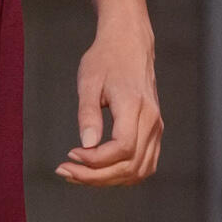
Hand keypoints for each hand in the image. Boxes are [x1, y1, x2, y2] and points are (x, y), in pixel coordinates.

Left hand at [56, 24, 161, 187]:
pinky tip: (98, 171)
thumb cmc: (106, 59)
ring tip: (78, 173)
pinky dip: (122, 175)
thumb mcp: (88, 81)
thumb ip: (88, 114)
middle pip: (130, 166)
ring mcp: (156, 128)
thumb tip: (87, 145)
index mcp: (135, 106)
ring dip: (107, 179)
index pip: (123, 149)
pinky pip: (144, 165)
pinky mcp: (154, 132)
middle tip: (66, 170)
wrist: (129, 43)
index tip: (71, 153)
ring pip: (138, 171)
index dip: (96, 160)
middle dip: (95, 176)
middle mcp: (151, 120)